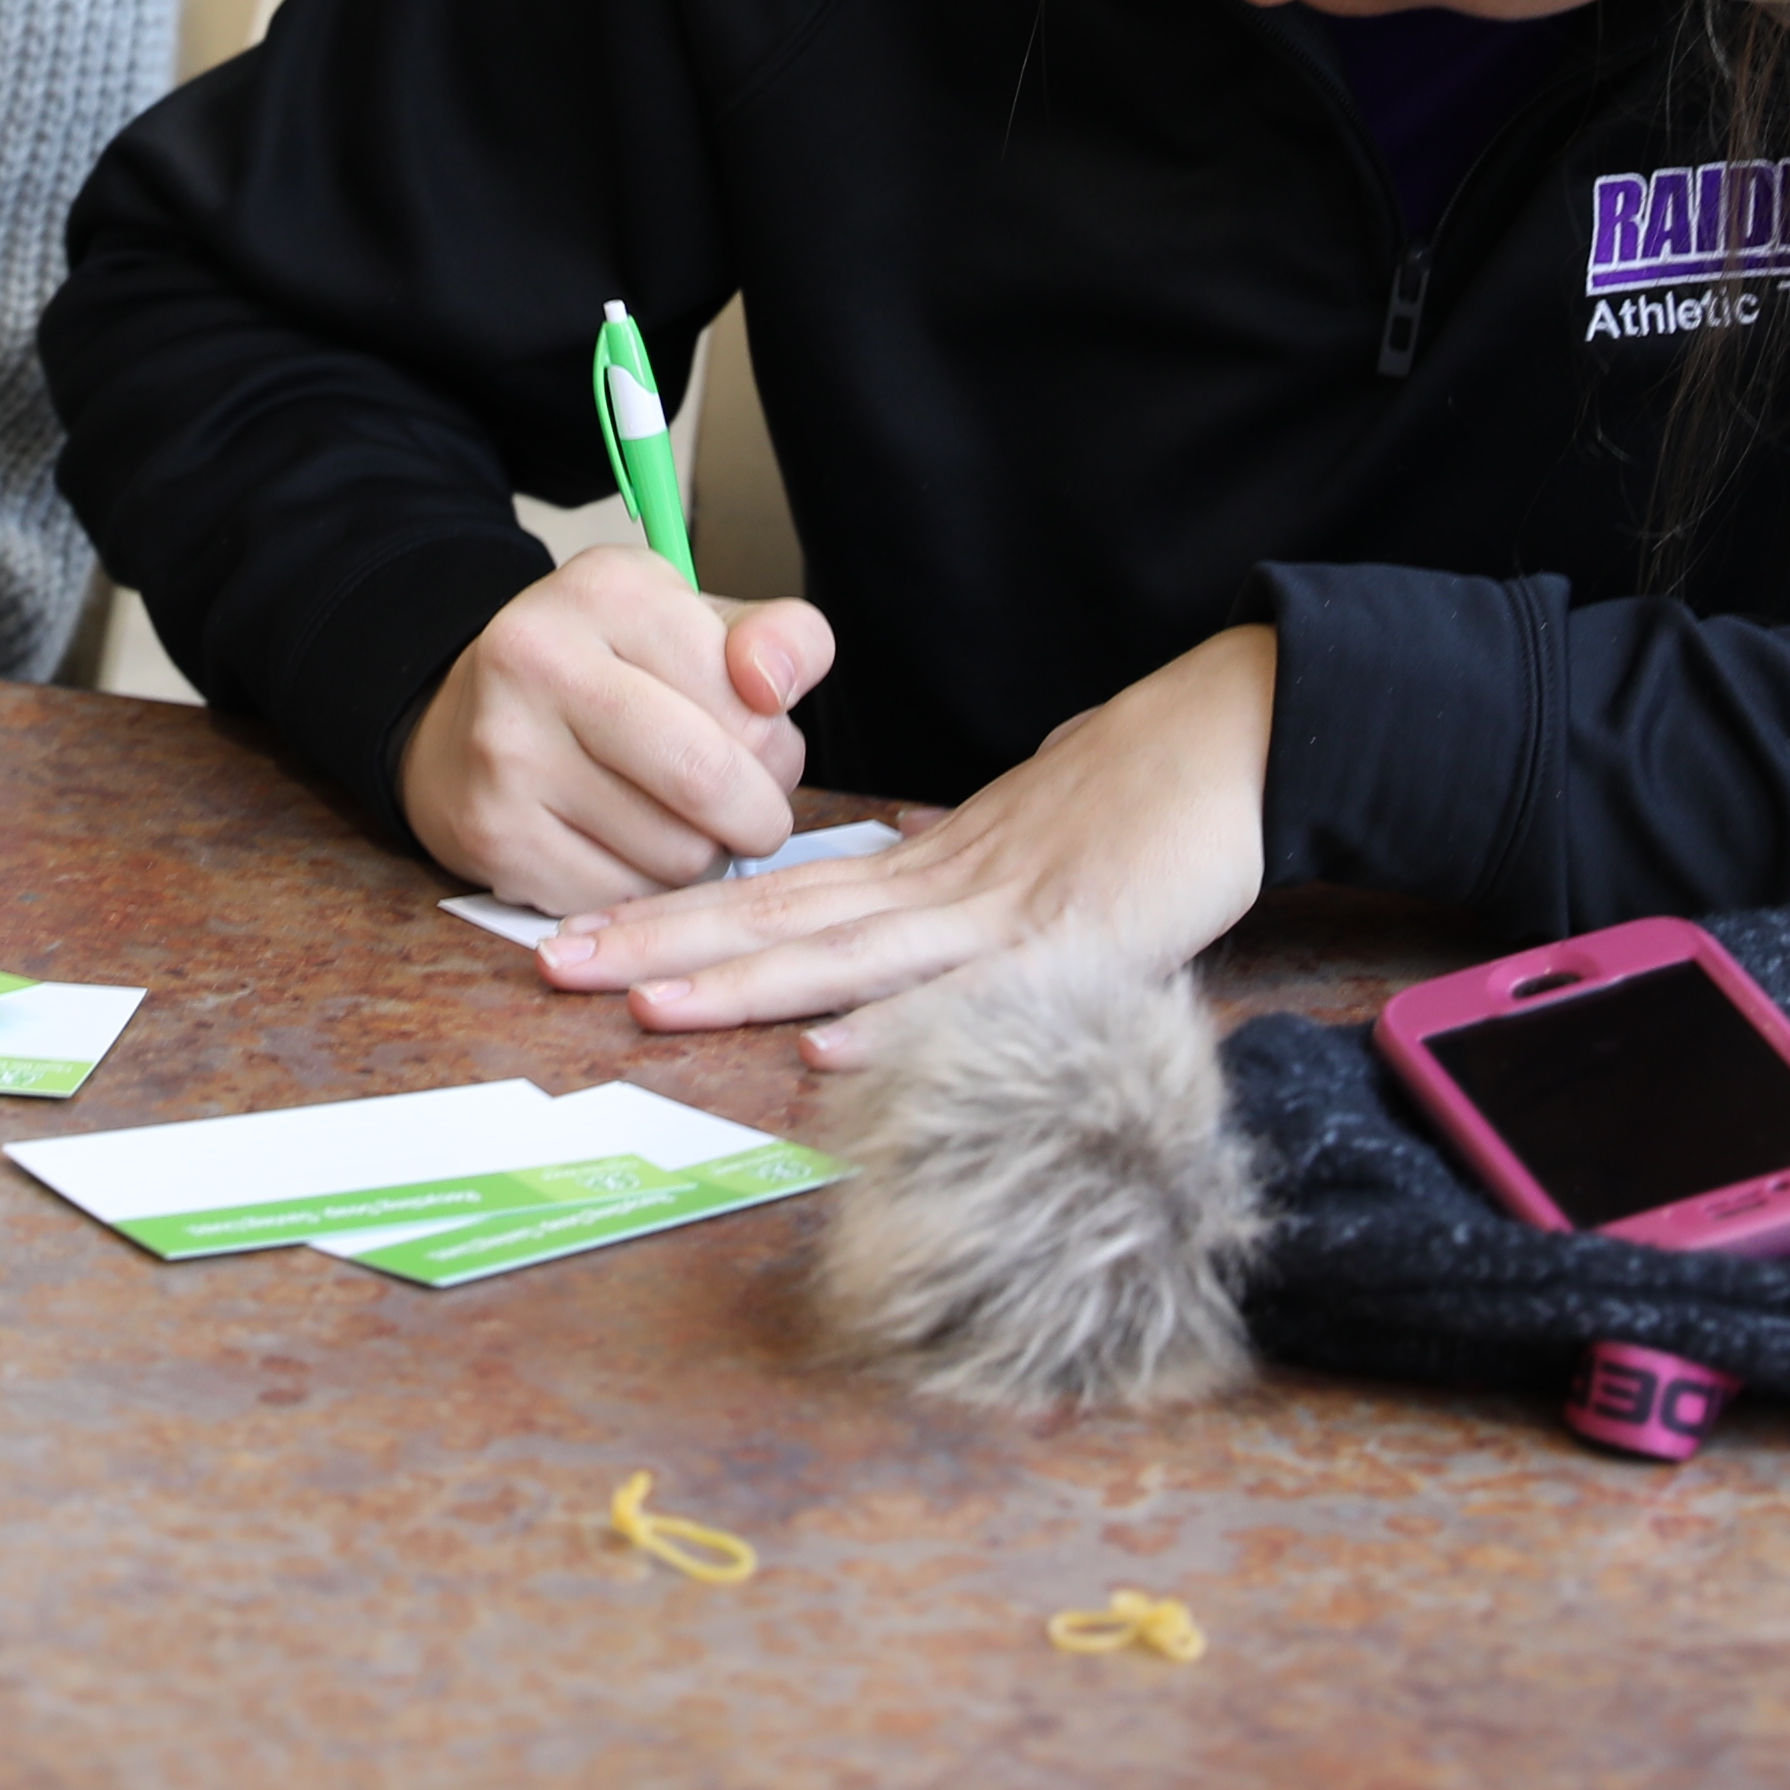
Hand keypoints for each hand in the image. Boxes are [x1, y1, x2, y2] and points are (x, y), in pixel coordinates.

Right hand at [400, 542, 832, 909]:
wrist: (465, 721)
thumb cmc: (610, 675)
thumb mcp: (697, 628)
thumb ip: (779, 639)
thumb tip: (773, 685)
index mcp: (608, 590)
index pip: (748, 699)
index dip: (779, 746)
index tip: (762, 750)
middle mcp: (541, 658)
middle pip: (706, 779)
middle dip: (757, 816)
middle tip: (750, 814)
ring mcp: (506, 750)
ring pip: (674, 853)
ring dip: (703, 856)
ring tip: (679, 823)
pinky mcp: (492, 834)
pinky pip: (622, 898)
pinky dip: (646, 891)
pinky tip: (626, 850)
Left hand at [535, 624, 1280, 1055]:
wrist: (1235, 740)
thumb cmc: (1139, 796)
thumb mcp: (1022, 846)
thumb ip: (953, 888)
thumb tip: (894, 910)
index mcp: (924, 872)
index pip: (775, 898)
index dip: (676, 916)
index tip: (587, 934)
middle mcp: (939, 893)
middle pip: (777, 920)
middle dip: (661, 943)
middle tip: (554, 960)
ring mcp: (999, 921)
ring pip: (843, 955)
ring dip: (739, 984)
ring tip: (644, 1001)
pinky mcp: (1068, 950)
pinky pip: (963, 998)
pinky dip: (891, 1025)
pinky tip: (823, 1049)